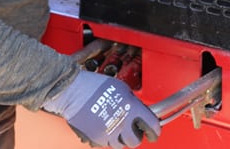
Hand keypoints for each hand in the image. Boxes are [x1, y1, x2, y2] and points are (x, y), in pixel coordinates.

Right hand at [43, 70, 160, 147]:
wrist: (74, 91)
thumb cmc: (96, 86)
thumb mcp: (122, 88)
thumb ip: (133, 101)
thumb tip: (139, 111)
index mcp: (131, 108)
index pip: (151, 125)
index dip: (155, 130)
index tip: (155, 132)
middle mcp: (121, 123)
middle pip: (135, 141)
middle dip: (137, 136)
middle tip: (134, 131)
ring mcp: (108, 133)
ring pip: (120, 145)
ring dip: (122, 138)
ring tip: (118, 128)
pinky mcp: (95, 139)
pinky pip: (106, 144)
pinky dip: (108, 138)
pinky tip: (106, 128)